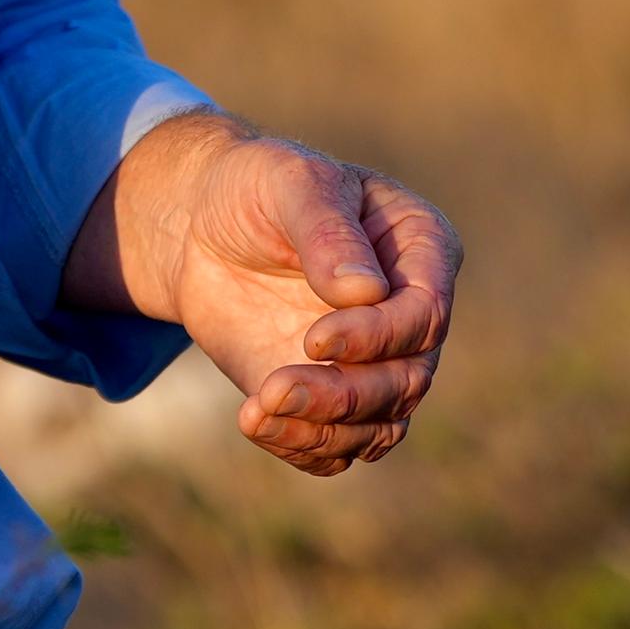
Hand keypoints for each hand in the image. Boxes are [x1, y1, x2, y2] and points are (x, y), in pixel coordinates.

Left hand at [74, 114, 458, 474]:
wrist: (204, 224)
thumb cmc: (258, 187)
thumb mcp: (288, 182)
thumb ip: (327, 232)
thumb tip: (367, 293)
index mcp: (421, 250)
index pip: (426, 314)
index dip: (378, 338)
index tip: (314, 340)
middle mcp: (409, 314)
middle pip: (408, 380)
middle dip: (345, 396)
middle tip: (274, 388)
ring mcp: (374, 361)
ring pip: (380, 424)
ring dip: (323, 429)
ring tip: (258, 411)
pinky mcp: (331, 395)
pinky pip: (337, 444)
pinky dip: (302, 446)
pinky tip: (254, 422)